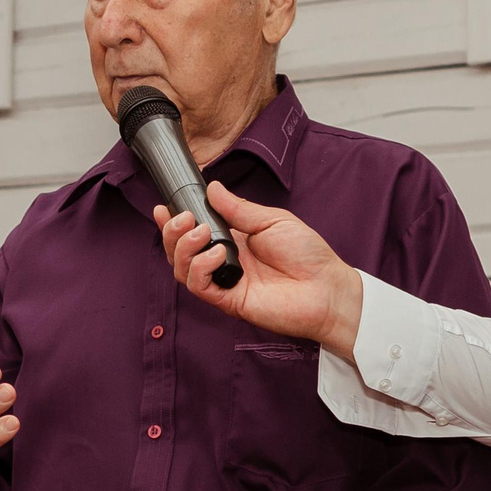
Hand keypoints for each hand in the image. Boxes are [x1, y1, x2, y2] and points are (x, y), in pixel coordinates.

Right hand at [155, 181, 364, 359]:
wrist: (327, 288)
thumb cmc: (307, 254)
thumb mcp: (272, 220)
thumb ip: (239, 209)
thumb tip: (212, 189)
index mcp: (233, 239)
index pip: (193, 231)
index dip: (174, 221)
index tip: (163, 207)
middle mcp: (224, 261)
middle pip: (180, 251)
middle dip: (172, 232)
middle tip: (184, 218)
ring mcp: (224, 282)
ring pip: (182, 269)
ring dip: (184, 248)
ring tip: (201, 233)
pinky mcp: (228, 301)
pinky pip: (199, 287)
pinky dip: (200, 268)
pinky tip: (217, 255)